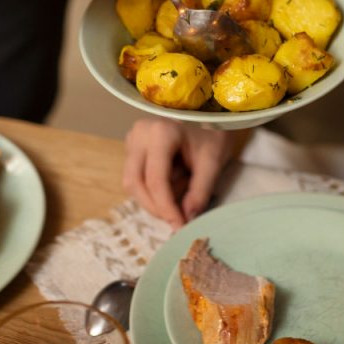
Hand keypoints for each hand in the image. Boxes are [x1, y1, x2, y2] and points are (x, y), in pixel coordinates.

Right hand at [122, 118, 236, 226]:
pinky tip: (172, 186)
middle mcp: (140, 134)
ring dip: (152, 200)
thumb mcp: (212, 163)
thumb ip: (200, 192)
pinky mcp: (131, 148)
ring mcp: (132, 140)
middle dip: (156, 207)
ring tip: (179, 196)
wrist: (207, 118)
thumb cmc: (211, 137)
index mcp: (161, 132)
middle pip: (136, 182)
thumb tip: (186, 219)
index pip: (156, 179)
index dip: (166, 207)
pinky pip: (134, 178)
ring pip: (131, 183)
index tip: (179, 226)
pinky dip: (151, 191)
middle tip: (176, 220)